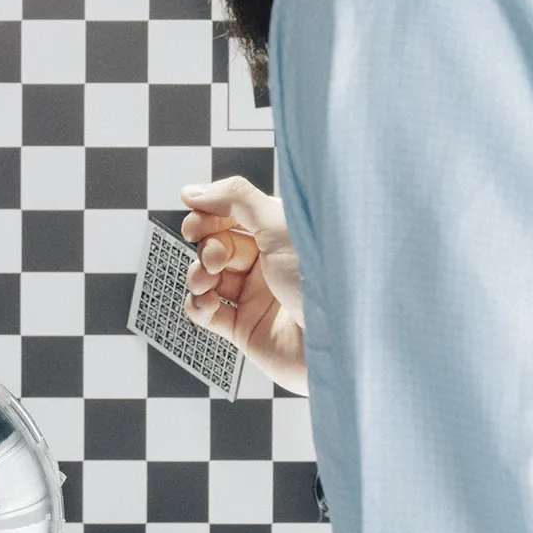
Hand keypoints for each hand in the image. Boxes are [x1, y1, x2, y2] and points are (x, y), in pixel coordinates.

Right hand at [180, 177, 306, 393]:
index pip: (233, 215)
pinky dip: (199, 306)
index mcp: (281, 234)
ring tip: (205, 282)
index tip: (196, 220)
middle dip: (207, 247)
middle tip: (214, 257)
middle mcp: (269, 263)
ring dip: (198, 276)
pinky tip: (206, 303)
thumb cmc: (323, 283)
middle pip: (218, 245)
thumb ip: (235, 200)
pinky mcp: (246, 328)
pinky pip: (208, 313)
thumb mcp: (279, 225)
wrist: (337, 342)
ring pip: (209, 278)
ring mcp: (257, 296)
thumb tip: (196, 190)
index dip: (210, 215)